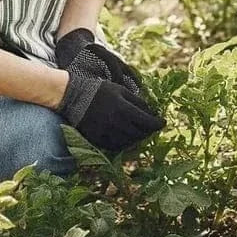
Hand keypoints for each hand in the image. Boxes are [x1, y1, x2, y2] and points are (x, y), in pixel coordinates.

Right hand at [55, 37, 162, 154]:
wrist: (74, 97)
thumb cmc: (100, 91)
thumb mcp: (120, 90)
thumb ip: (137, 101)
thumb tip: (151, 112)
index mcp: (123, 108)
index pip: (147, 121)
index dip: (158, 124)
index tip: (163, 123)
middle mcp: (116, 123)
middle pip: (140, 133)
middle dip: (149, 131)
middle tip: (152, 128)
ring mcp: (106, 133)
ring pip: (129, 142)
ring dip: (138, 138)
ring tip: (141, 133)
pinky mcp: (97, 139)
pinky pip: (116, 146)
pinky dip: (125, 144)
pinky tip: (128, 138)